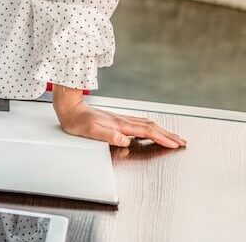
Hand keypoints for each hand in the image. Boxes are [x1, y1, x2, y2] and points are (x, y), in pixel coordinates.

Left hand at [54, 96, 185, 148]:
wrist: (68, 107)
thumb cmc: (77, 122)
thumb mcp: (90, 131)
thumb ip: (108, 135)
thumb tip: (126, 140)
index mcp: (119, 125)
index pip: (146, 132)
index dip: (162, 138)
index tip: (175, 144)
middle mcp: (122, 120)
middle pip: (151, 126)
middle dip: (168, 134)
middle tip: (182, 141)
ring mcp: (119, 119)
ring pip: (146, 124)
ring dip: (161, 130)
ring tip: (172, 136)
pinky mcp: (115, 119)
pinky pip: (138, 123)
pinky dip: (150, 127)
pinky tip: (150, 130)